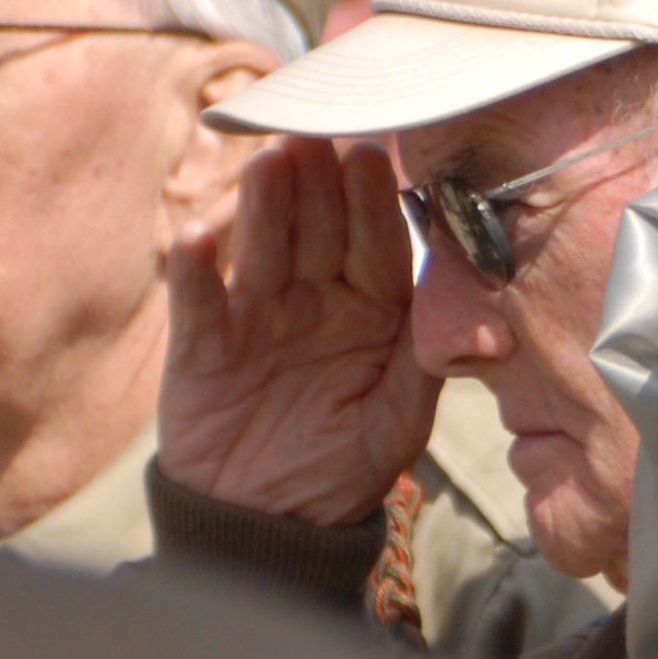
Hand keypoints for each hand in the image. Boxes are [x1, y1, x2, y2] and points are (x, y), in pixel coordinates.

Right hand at [162, 137, 439, 527]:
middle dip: (317, 184)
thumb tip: (462, 319)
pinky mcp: (203, 343)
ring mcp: (256, 315)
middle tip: (316, 135)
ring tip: (267, 163)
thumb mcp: (397, 425)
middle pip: (316, 231)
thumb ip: (424, 370)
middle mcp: (314, 299)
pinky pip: (199, 301)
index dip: (373, 204)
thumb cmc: (343, 470)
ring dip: (263, 207)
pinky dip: (195, 272)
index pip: (376, 247)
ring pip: (261, 249)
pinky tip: (195, 239)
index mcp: (370, 311)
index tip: (373, 158)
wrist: (268, 524)